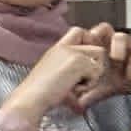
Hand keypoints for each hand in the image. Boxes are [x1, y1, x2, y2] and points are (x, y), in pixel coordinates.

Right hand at [1, 26, 122, 122]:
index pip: (79, 31)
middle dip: (94, 67)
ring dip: (92, 76)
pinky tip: (72, 89)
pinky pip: (96, 72)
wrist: (30, 99)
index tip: (84, 63)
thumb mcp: (54, 73)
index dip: (89, 43)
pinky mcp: (78, 61)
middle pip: (97, 49)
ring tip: (74, 85)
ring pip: (100, 59)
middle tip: (79, 80)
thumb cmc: (39, 94)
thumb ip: (70, 67)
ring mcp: (72, 52)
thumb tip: (91, 69)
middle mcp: (65, 47)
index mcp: (58, 48)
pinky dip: (88, 85)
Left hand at [98, 27, 130, 96]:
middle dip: (117, 48)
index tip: (92, 50)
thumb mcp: (107, 88)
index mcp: (112, 49)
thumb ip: (91, 93)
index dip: (96, 36)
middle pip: (121, 35)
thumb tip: (74, 104)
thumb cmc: (129, 80)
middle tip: (116, 62)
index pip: (102, 32)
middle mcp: (129, 45)